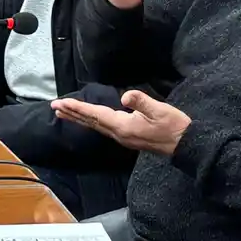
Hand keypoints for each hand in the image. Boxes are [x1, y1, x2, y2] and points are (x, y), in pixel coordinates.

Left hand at [51, 90, 191, 156]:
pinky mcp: (128, 137)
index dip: (78, 108)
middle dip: (72, 114)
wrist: (185, 144)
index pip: (95, 115)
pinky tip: (89, 119)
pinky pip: (103, 128)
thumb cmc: (174, 126)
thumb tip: (126, 96)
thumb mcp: (160, 110)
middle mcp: (119, 134)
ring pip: (95, 126)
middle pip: (90, 122)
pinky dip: (91, 121)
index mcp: (123, 127)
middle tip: (55, 107)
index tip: (61, 104)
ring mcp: (123, 137)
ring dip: (79, 118)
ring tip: (65, 112)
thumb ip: (142, 102)